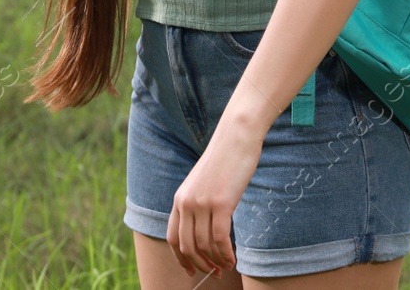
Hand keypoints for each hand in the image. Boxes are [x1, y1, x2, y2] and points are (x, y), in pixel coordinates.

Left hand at [166, 122, 264, 277]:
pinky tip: (233, 258)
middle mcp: (186, 202)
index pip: (172, 237)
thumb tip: (205, 226)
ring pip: (203, 245)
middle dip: (200, 264)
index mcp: (180, 198)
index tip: (192, 271)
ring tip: (227, 266)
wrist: (237, 135)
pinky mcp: (221, 203)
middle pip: (186, 246)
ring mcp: (202, 203)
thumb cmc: (226, 157)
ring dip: (216, 261)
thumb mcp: (205, 182)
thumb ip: (199, 202)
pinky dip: (226, 253)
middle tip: (215, 273)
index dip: (181, 259)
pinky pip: (220, 239)